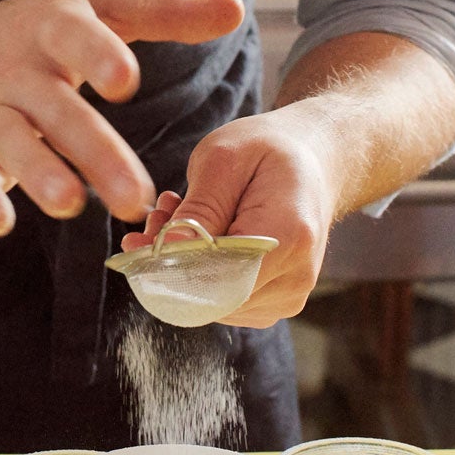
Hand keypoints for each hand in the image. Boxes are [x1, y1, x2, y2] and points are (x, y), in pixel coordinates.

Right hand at [0, 0, 243, 238]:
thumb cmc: (43, 29)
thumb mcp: (100, 6)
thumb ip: (166, 11)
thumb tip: (235, 10)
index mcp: (53, 25)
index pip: (74, 37)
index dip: (97, 57)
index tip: (125, 83)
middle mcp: (17, 67)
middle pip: (55, 108)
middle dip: (92, 150)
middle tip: (134, 197)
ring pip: (11, 142)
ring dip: (37, 173)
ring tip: (70, 205)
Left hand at [120, 110, 337, 326]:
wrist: (314, 160)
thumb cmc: (268, 151)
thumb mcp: (224, 159)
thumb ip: (199, 209)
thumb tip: (167, 252)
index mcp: (288, 237)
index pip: (218, 279)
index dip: (171, 267)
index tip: (141, 238)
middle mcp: (295, 277)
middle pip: (213, 295)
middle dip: (171, 262)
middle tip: (155, 217)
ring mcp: (288, 296)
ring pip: (213, 303)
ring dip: (183, 266)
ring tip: (176, 216)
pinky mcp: (275, 302)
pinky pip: (225, 301)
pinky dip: (201, 272)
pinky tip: (197, 236)